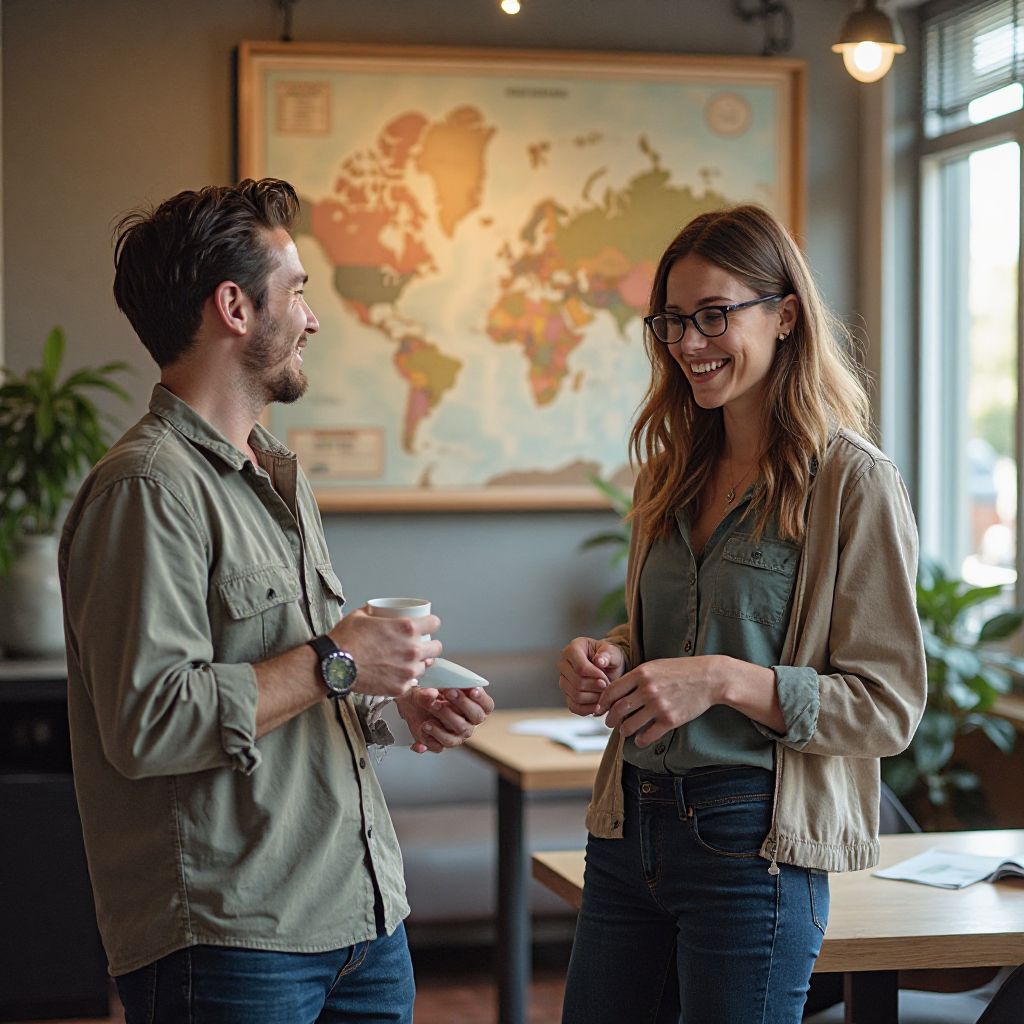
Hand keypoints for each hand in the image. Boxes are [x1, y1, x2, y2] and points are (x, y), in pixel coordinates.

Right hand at [330, 608, 441, 698]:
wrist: (334, 665)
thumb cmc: (345, 640)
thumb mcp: (361, 615)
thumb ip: (376, 612)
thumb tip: (378, 610)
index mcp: (407, 628)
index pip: (435, 623)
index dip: (431, 624)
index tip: (427, 626)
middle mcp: (412, 649)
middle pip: (437, 647)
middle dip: (430, 645)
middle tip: (419, 646)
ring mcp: (407, 670)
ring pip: (425, 667)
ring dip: (418, 664)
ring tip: (406, 662)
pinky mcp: (400, 687)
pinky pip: (411, 683)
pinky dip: (405, 680)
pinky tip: (396, 675)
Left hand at [396, 686, 494, 752]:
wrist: (414, 707)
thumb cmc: (432, 694)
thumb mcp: (430, 686)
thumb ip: (432, 689)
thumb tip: (431, 694)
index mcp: (475, 708)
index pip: (487, 706)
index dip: (482, 698)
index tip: (473, 689)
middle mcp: (468, 724)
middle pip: (475, 717)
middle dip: (463, 703)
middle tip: (450, 692)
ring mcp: (456, 736)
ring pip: (459, 731)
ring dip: (446, 717)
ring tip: (432, 705)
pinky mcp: (440, 745)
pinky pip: (438, 745)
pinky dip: (429, 738)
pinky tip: (423, 729)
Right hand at [557, 636, 625, 715]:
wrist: (609, 668)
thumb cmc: (610, 658)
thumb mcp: (613, 653)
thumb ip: (608, 654)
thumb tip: (599, 661)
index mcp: (572, 649)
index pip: (580, 667)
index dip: (595, 676)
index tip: (606, 679)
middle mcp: (563, 664)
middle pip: (577, 682)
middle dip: (595, 687)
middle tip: (607, 686)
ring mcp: (563, 680)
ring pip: (575, 695)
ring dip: (594, 698)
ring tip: (605, 693)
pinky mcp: (566, 694)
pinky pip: (573, 707)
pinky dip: (587, 709)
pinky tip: (598, 706)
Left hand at [596, 657, 718, 746]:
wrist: (709, 678)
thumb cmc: (681, 670)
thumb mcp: (655, 666)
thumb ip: (636, 677)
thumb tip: (617, 691)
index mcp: (641, 673)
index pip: (612, 691)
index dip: (602, 703)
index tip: (600, 709)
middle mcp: (647, 690)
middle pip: (618, 710)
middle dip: (610, 720)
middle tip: (609, 723)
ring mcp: (659, 706)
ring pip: (630, 725)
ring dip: (623, 731)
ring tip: (624, 731)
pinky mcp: (670, 720)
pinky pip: (648, 735)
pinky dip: (640, 740)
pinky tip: (639, 739)